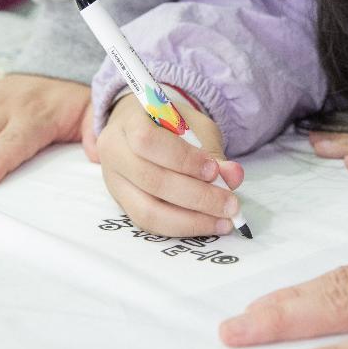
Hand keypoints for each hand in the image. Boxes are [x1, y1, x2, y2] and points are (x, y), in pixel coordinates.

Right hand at [97, 96, 243, 236]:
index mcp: (129, 122)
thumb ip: (211, 151)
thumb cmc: (170, 125)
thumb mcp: (194, 127)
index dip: (182, 159)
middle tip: (230, 204)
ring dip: (190, 220)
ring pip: (147, 211)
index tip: (214, 170)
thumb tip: (233, 176)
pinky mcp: (123, 205)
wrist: (143, 129)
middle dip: (196, 196)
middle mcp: (114, 153)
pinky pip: (150, 223)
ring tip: (222, 220)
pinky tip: (206, 224)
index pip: (147, 141)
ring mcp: (114, 182)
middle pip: (150, 181)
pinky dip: (181, 226)